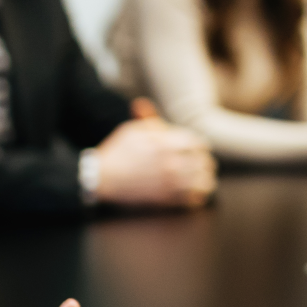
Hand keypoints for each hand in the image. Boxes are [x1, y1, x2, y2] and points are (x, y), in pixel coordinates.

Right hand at [93, 106, 216, 207]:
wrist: (101, 178)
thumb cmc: (116, 152)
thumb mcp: (133, 130)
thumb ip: (151, 120)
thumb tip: (153, 105)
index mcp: (166, 144)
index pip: (198, 144)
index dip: (199, 146)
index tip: (198, 149)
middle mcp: (172, 163)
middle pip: (204, 163)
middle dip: (204, 162)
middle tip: (204, 164)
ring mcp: (170, 184)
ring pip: (205, 183)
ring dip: (205, 180)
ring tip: (204, 179)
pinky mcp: (166, 200)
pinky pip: (194, 200)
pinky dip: (198, 197)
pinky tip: (195, 193)